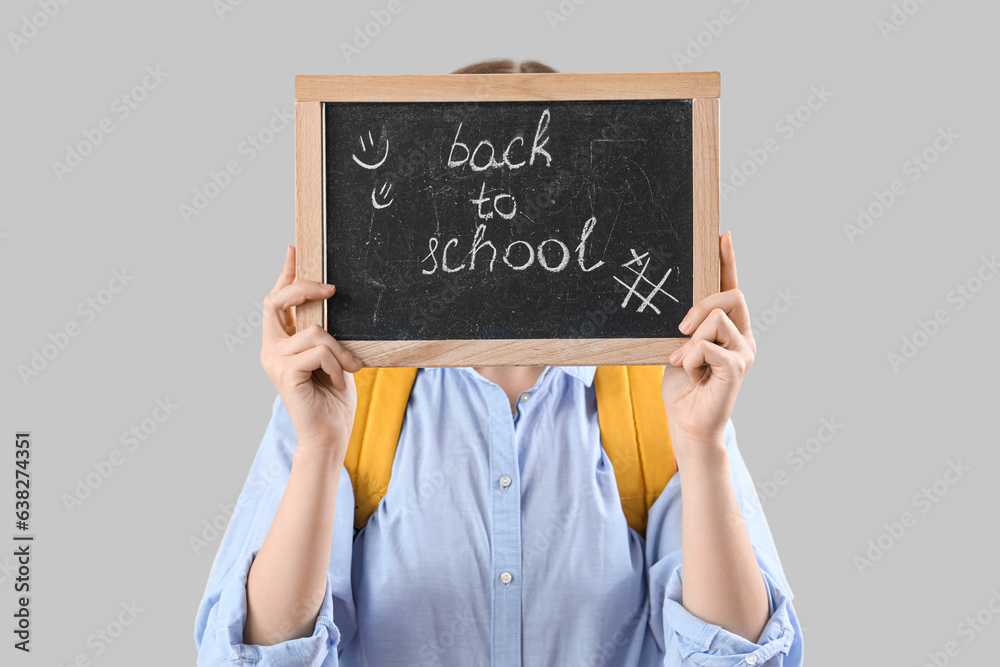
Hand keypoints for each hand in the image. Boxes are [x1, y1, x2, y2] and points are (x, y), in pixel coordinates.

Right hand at [260, 245, 363, 453]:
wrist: (331, 434)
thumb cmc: (334, 397)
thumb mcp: (333, 356)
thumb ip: (325, 332)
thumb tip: (331, 299)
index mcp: (281, 342)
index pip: (277, 301)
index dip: (285, 274)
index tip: (294, 250)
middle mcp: (271, 349)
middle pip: (277, 301)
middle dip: (304, 287)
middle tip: (332, 288)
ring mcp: (275, 360)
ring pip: (316, 331)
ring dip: (340, 351)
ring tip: (348, 370)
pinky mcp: (284, 373)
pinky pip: (320, 351)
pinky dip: (337, 365)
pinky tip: (339, 381)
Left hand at [662, 232, 755, 460]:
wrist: (687, 423)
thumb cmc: (683, 387)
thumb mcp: (680, 346)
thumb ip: (687, 326)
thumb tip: (681, 308)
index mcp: (730, 329)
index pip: (730, 287)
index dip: (727, 261)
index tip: (722, 235)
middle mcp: (743, 336)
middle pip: (731, 295)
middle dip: (702, 303)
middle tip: (681, 328)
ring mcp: (743, 352)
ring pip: (717, 318)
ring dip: (691, 339)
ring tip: (682, 360)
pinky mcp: (737, 368)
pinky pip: (709, 346)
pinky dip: (691, 356)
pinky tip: (688, 370)